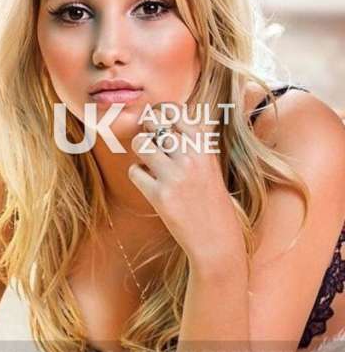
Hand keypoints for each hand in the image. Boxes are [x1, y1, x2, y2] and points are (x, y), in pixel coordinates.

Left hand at [128, 103, 242, 263]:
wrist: (217, 240)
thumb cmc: (211, 201)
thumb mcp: (209, 165)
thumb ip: (192, 144)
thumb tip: (162, 122)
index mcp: (204, 146)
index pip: (176, 111)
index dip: (160, 111)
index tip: (155, 119)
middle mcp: (191, 157)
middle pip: (154, 122)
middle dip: (146, 128)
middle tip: (150, 141)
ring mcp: (175, 175)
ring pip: (141, 144)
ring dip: (140, 151)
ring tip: (148, 162)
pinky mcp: (161, 196)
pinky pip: (135, 171)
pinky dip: (138, 175)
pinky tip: (148, 183)